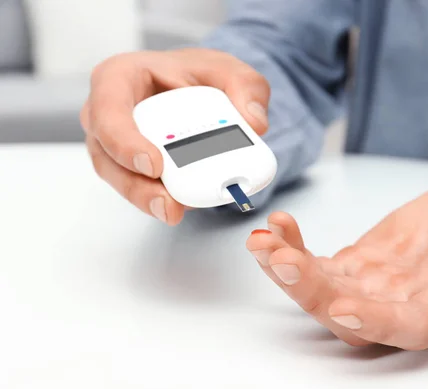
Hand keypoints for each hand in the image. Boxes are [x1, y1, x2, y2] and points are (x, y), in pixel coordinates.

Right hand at [80, 49, 270, 224]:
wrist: (193, 89)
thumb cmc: (199, 75)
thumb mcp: (229, 70)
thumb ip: (247, 87)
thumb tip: (255, 123)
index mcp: (120, 77)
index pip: (109, 109)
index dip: (124, 141)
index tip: (155, 165)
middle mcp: (106, 111)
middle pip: (107, 154)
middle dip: (135, 185)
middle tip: (168, 204)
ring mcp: (113, 142)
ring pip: (118, 176)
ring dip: (144, 199)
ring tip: (175, 212)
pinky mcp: (127, 165)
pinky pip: (135, 184)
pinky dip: (156, 198)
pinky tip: (180, 207)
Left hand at [246, 161, 427, 348]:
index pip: (413, 326)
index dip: (380, 322)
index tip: (347, 304)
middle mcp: (405, 301)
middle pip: (352, 315)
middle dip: (312, 292)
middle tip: (280, 258)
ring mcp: (375, 284)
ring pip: (324, 293)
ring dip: (289, 272)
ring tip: (263, 242)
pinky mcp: (357, 264)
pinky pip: (317, 265)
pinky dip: (293, 249)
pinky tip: (278, 226)